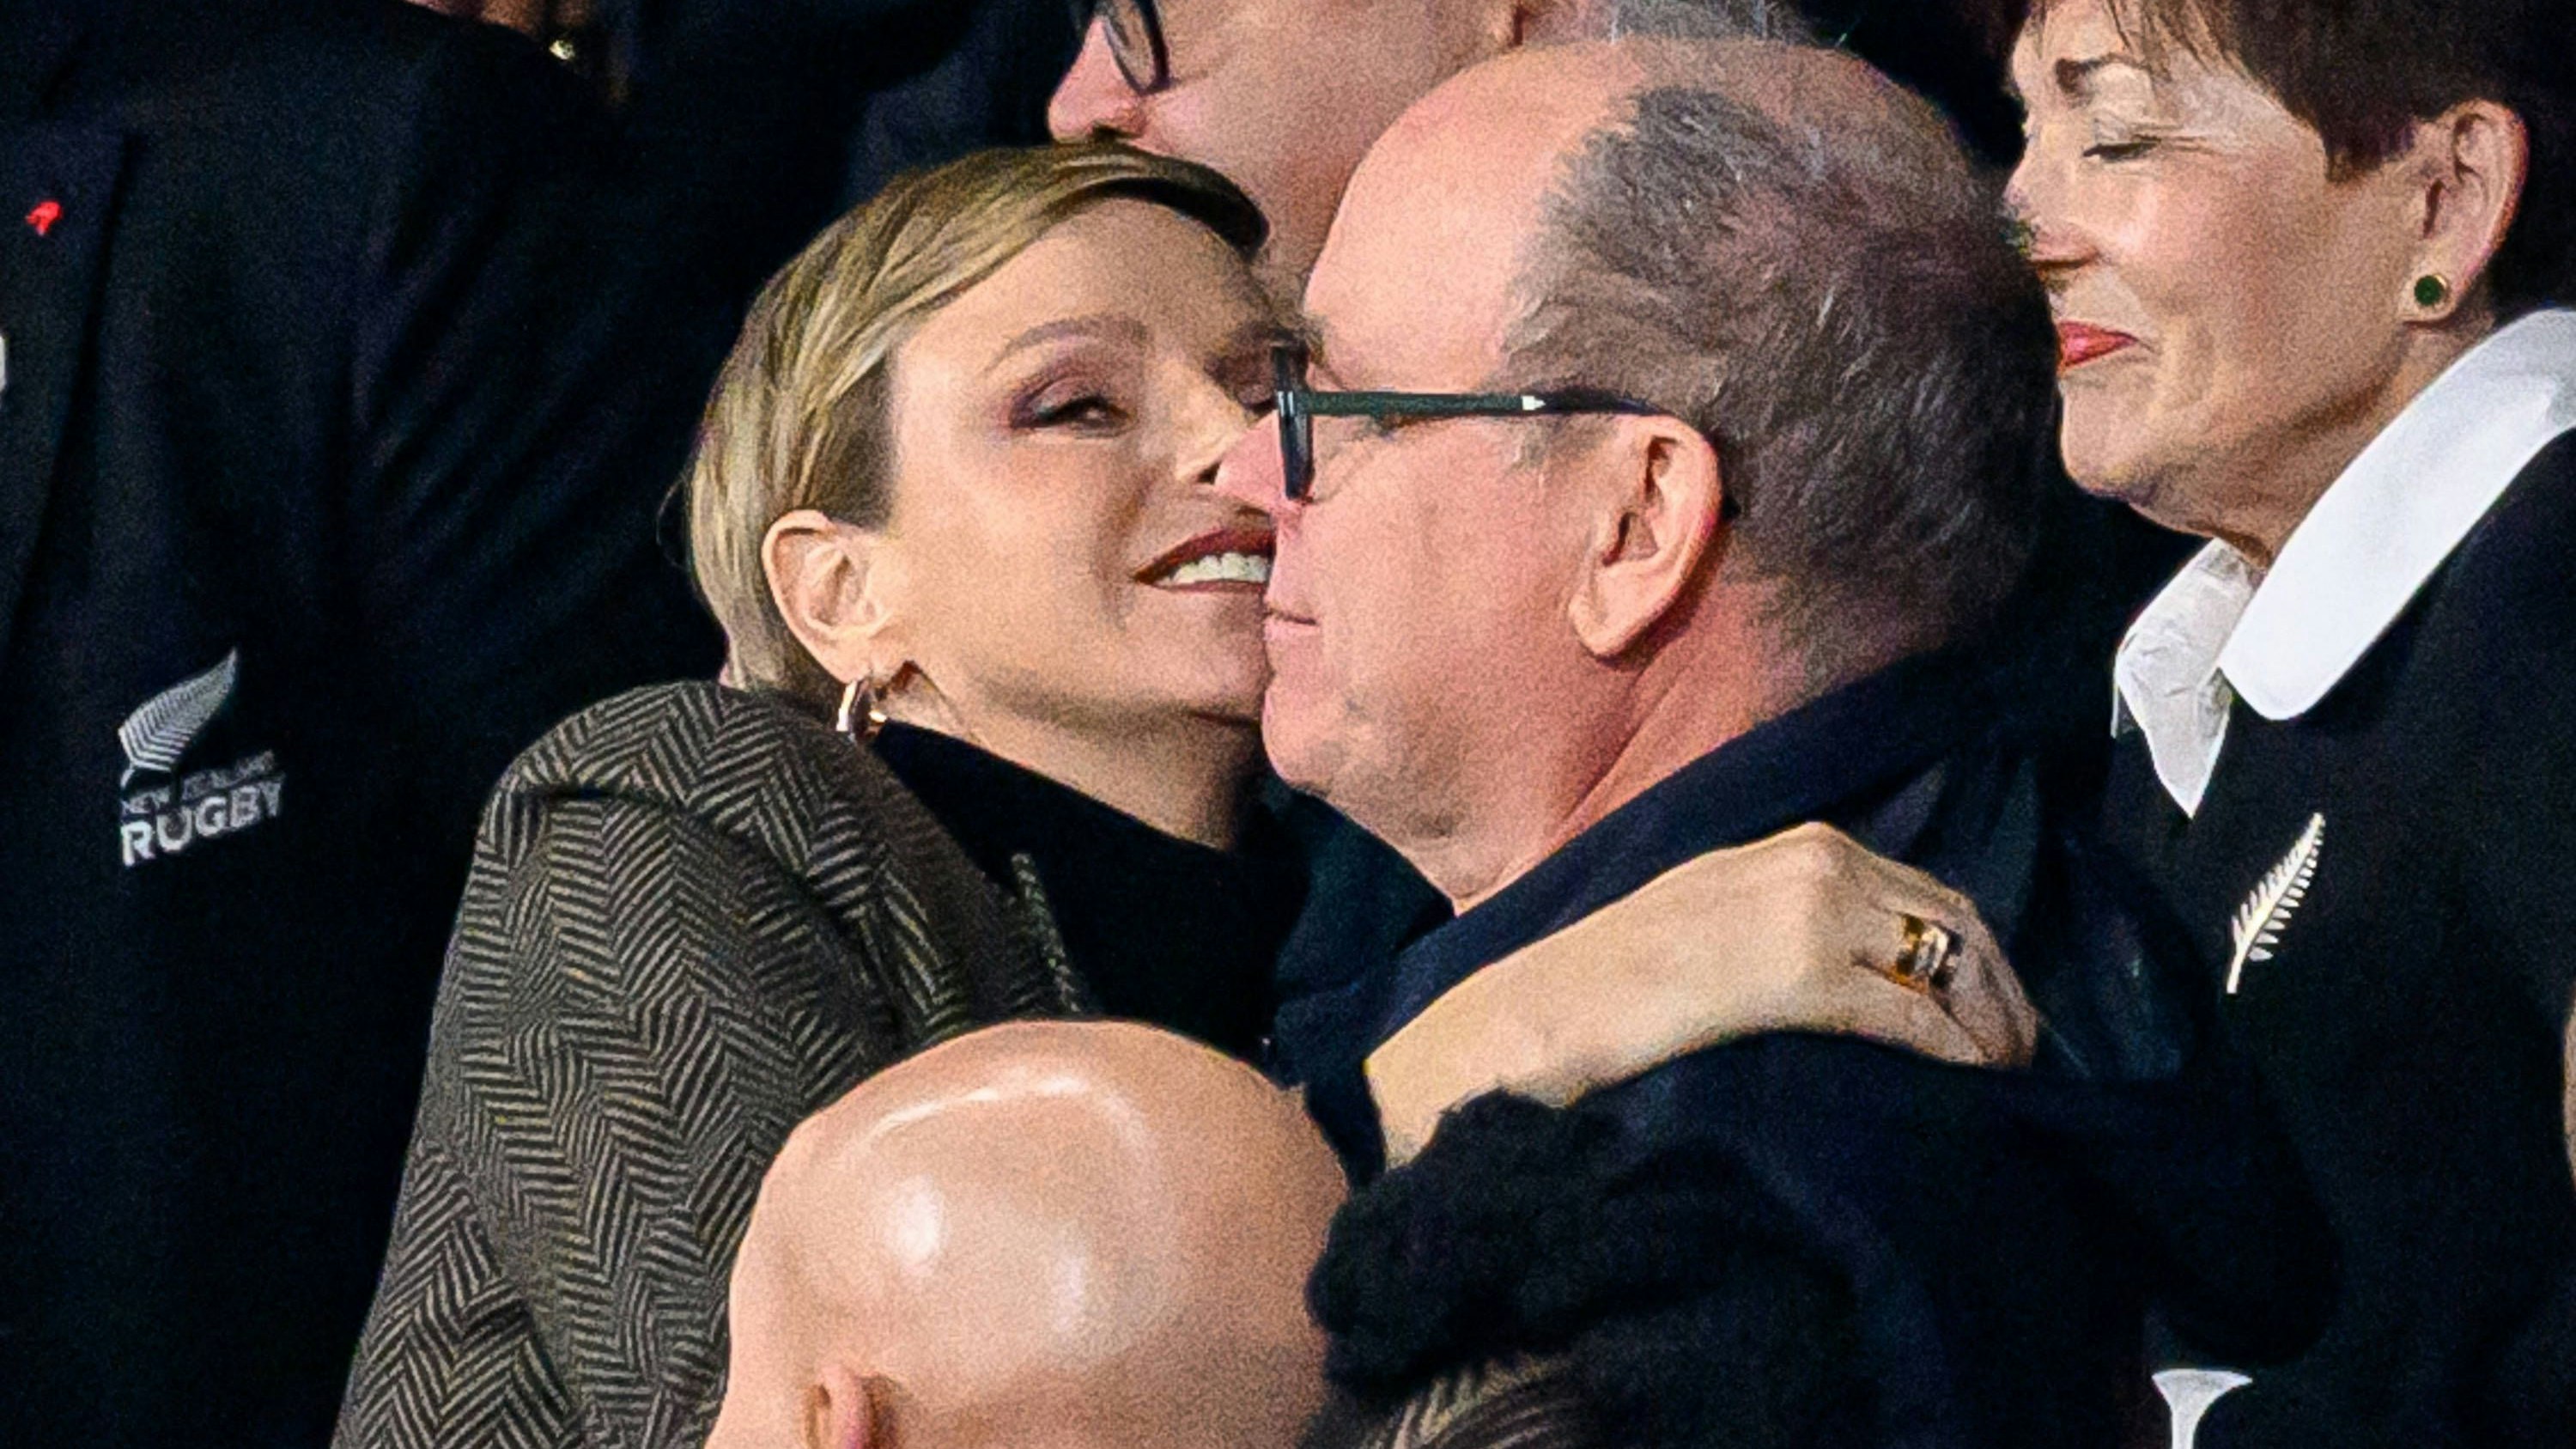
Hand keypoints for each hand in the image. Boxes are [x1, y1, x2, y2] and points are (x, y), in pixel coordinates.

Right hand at [1367, 822, 2038, 1163]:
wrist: (1539, 1012)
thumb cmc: (1607, 982)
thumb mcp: (1707, 916)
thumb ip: (1777, 918)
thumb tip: (1849, 965)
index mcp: (1794, 845)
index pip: (1922, 890)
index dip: (1973, 953)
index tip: (1993, 1009)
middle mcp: (1816, 861)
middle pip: (1954, 921)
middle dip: (1999, 988)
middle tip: (2018, 1050)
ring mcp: (1811, 911)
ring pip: (1948, 963)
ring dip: (1991, 1021)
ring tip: (2004, 1073)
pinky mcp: (1802, 973)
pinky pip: (1914, 1016)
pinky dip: (1957, 1052)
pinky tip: (1970, 1085)